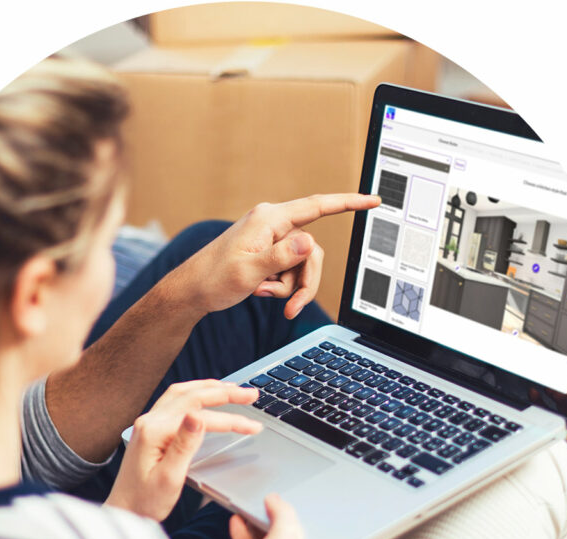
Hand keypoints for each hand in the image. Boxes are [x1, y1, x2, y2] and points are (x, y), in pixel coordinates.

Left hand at [107, 380, 261, 520]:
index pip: (201, 417)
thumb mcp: (169, 478)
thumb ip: (184, 445)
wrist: (123, 512)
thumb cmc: (145, 502)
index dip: (231, 420)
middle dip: (225, 393)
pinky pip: (176, 400)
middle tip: (251, 394)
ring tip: (234, 389)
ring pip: (183, 393)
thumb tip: (198, 417)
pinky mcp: (151, 428)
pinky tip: (206, 395)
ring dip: (210, 388)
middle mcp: (149, 421)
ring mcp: (148, 422)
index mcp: (154, 432)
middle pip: (192, 396)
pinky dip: (196, 393)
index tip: (253, 426)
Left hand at [180, 193, 380, 319]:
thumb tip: (310, 242)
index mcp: (270, 219)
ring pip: (303, 265)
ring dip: (288, 287)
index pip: (317, 206)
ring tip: (263, 295)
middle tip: (290, 309)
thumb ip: (281, 257)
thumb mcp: (248, 271)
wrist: (192, 291)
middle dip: (305, 282)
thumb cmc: (214, 279)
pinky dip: (279, 287)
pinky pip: (290, 271)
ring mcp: (271, 239)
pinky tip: (258, 290)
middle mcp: (274, 224)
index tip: (374, 201)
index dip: (348, 203)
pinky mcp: (268, 253)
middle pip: (313, 252)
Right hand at [220, 494, 329, 538]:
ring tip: (250, 508)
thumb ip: (283, 513)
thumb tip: (276, 500)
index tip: (293, 498)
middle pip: (290, 535)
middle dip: (278, 517)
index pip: (314, 530)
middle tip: (269, 501)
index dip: (304, 513)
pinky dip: (245, 536)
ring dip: (258, 524)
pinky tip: (237, 523)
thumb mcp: (287, 537)